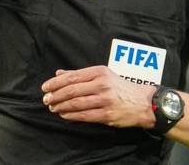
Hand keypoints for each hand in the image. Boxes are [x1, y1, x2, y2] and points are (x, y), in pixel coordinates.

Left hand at [40, 65, 155, 128]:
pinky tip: (64, 115)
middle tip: (46, 99)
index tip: (45, 87)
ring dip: (61, 106)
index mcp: (100, 72)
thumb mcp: (103, 75)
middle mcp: (102, 84)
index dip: (56, 83)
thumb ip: (80, 74)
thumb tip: (59, 73)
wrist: (143, 102)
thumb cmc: (120, 87)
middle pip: (72, 90)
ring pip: (76, 103)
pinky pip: (84, 115)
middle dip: (55, 95)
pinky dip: (71, 116)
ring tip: (53, 107)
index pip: (72, 76)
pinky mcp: (107, 114)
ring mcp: (105, 100)